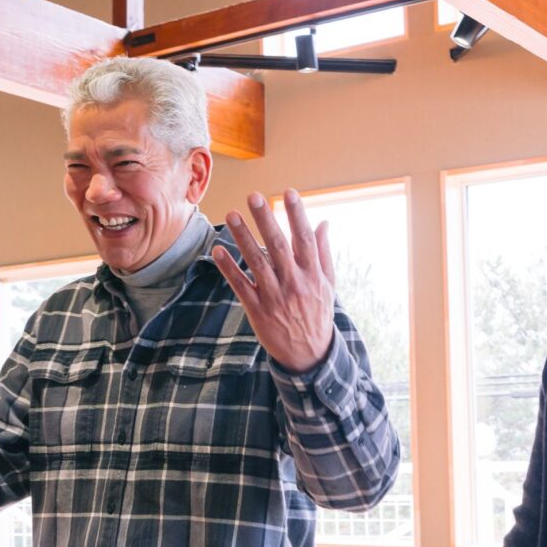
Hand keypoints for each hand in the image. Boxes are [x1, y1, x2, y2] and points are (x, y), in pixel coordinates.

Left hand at [211, 190, 336, 373]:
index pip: (305, 239)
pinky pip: (241, 286)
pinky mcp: (258, 310)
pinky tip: (218, 251)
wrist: (308, 354)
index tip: (289, 192)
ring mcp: (275, 297)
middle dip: (266, 220)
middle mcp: (294, 283)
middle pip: (278, 246)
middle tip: (254, 196)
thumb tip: (323, 223)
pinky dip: (229, 268)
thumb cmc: (317, 313)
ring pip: (257, 263)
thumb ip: (324, 253)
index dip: (297, 215)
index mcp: (313, 274)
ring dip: (243, 238)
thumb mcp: (328, 284)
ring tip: (231, 215)